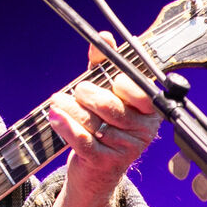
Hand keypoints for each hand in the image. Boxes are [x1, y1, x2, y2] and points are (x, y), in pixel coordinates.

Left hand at [47, 31, 161, 198]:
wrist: (98, 169)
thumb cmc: (105, 122)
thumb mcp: (106, 91)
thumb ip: (105, 64)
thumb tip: (104, 37)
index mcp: (151, 111)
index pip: (142, 93)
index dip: (126, 85)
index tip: (114, 79)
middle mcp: (143, 132)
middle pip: (111, 106)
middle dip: (89, 95)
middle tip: (79, 90)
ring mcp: (125, 149)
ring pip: (93, 122)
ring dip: (71, 108)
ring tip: (58, 100)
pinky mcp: (104, 163)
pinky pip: (82, 140)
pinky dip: (65, 125)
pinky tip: (55, 115)